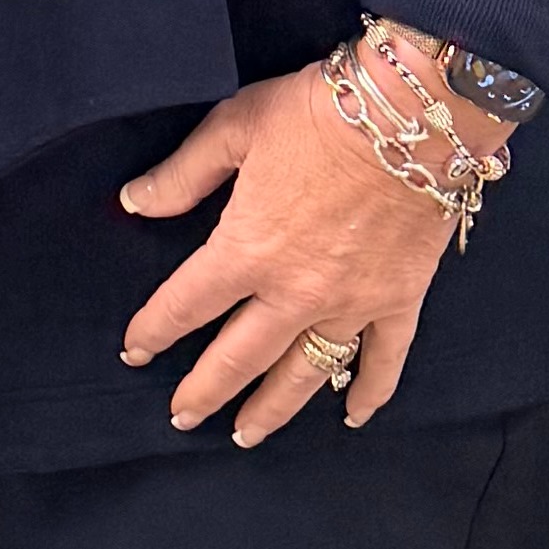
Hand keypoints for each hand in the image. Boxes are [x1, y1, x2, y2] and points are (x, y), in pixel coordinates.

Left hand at [115, 54, 482, 442]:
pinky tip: (352, 416)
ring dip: (271, 410)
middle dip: (204, 392)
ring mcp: (350, 304)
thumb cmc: (320, 112)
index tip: (135, 349)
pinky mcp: (398, 301)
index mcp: (247, 250)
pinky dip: (369, 394)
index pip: (185, 305)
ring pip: (303, 374)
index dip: (154, 331)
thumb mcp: (236, 127)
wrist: (415, 115)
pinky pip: (383, 361)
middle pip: (238, 358)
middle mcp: (294, 292)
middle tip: (183, 417)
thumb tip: (133, 203)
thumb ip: (183, 174)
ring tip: (246, 435)